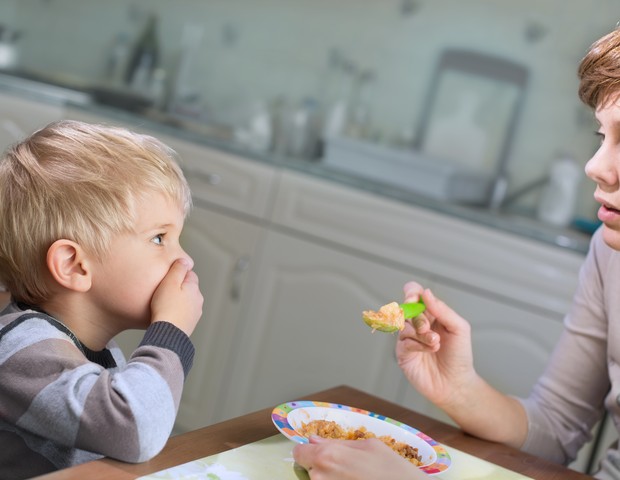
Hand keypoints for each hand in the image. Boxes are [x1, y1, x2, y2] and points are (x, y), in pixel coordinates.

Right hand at [150, 258, 202, 335]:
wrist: (168, 333)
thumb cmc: (166, 307)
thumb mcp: (169, 282)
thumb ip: (178, 269)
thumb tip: (185, 260)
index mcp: (194, 288)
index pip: (190, 274)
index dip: (178, 274)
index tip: (167, 278)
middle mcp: (198, 300)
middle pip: (188, 288)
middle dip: (178, 288)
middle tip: (163, 292)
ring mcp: (195, 313)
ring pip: (186, 301)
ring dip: (178, 301)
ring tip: (164, 305)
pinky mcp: (190, 324)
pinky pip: (183, 313)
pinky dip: (177, 312)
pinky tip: (167, 315)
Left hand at [292, 436, 427, 478]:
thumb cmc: (392, 469)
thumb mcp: (369, 445)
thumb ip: (338, 442)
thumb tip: (314, 440)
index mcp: (327, 455)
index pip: (299, 452)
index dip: (309, 451)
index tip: (318, 452)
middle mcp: (321, 476)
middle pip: (309, 468)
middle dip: (322, 466)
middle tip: (346, 467)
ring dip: (331, 478)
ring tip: (355, 477)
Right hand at [396, 282, 475, 407]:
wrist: (456, 382)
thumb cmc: (459, 355)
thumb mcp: (459, 327)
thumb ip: (442, 309)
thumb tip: (426, 293)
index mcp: (430, 313)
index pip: (414, 293)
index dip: (411, 292)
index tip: (414, 298)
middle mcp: (417, 323)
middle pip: (406, 309)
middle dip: (418, 317)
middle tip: (428, 328)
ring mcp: (408, 338)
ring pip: (404, 325)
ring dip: (421, 333)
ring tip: (435, 343)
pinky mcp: (403, 353)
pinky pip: (403, 341)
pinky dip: (417, 344)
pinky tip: (429, 350)